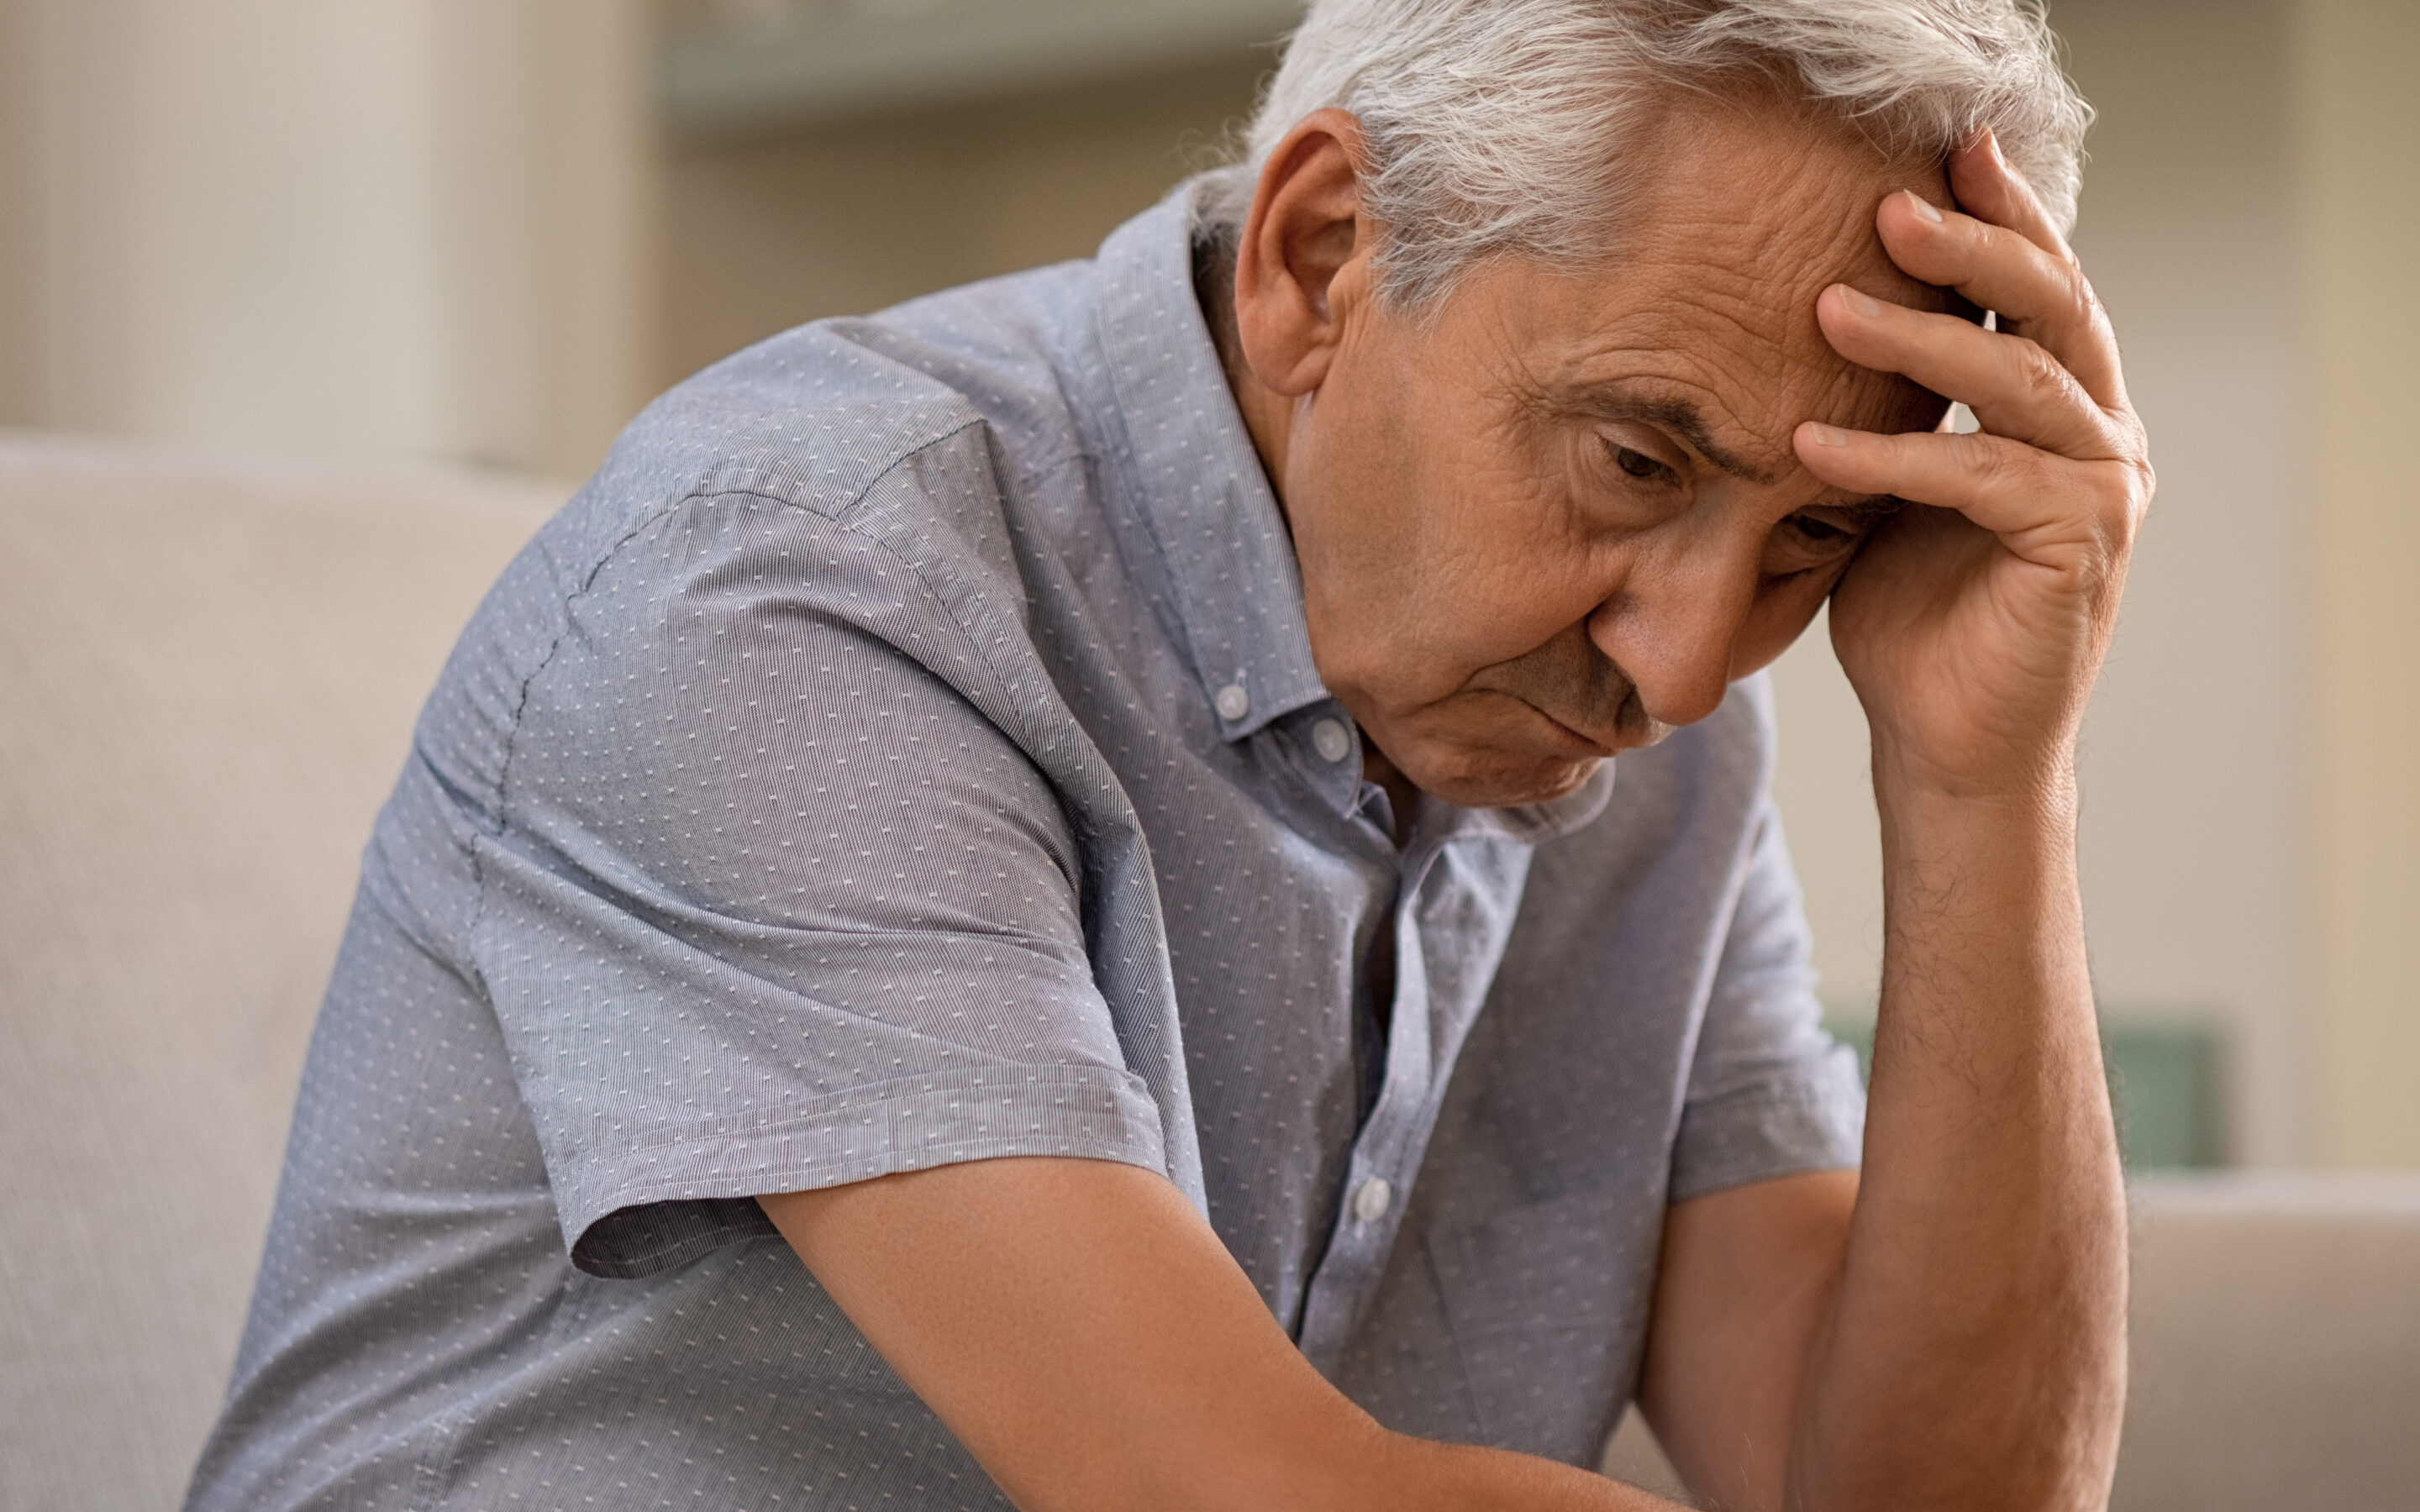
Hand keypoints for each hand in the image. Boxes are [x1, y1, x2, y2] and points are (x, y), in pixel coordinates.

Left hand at [1795, 131, 2153, 804]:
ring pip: (2021, 380)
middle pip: (2051, 308)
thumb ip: (1885, 411)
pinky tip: (1812, 443)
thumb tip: (1808, 321)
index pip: (2038, 292)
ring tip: (1826, 305)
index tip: (1940, 154)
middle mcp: (2101, 436)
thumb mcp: (1885, 490)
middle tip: (1890, 205)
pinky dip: (1895, 454)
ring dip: (1920, 338)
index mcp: (2063, 411)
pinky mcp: (2080, 543)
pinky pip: (1983, 474)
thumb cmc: (1910, 619)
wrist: (1941, 743)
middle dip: (1972, 247)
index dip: (1999, 218)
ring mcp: (2103, 487)